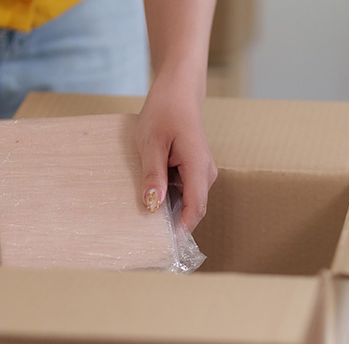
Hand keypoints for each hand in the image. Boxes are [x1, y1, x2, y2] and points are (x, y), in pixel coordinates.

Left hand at [136, 75, 216, 230]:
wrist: (178, 91)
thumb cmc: (164, 111)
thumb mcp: (150, 142)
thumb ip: (153, 175)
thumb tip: (152, 205)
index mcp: (198, 166)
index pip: (195, 208)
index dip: (181, 230)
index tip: (163, 247)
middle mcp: (206, 173)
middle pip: (192, 209)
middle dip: (173, 225)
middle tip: (146, 240)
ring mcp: (202, 172)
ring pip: (187, 201)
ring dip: (168, 210)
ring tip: (143, 219)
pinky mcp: (195, 170)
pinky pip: (184, 191)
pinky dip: (169, 198)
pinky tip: (150, 196)